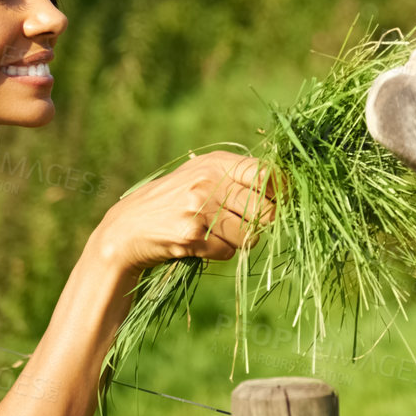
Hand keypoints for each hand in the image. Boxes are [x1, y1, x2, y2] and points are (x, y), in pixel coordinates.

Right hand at [90, 151, 277, 273]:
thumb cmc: (175, 201)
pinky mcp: (192, 236)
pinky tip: (201, 244)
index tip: (278, 202)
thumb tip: (287, 188)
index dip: (280, 192)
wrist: (128, 228)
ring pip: (250, 234)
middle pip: (266, 209)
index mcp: (216, 163)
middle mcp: (209, 181)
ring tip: (217, 233)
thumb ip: (238, 178)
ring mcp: (200, 208)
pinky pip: (229, 251)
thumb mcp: (202, 176)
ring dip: (240, 240)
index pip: (267, 174)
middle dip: (262, 223)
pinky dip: (220, 252)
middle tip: (243, 224)